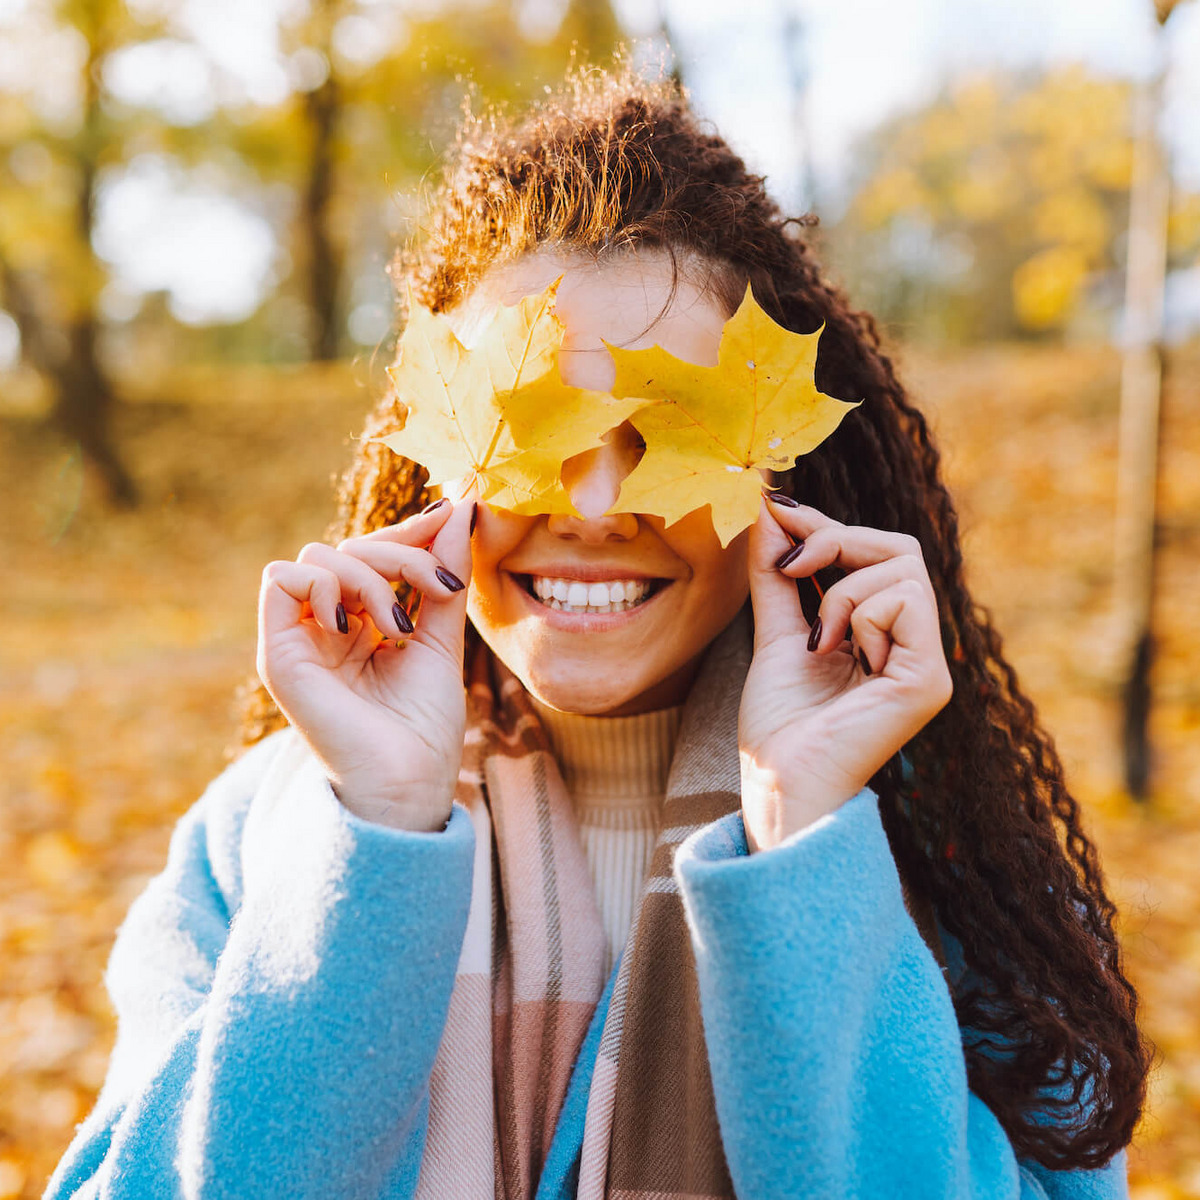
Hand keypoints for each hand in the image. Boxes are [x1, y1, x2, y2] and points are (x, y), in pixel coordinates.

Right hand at [256, 495, 474, 831]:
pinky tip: (359, 625)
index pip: (372, 553)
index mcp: (359, 623)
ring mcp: (300, 638)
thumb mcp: (442, 636)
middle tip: (442, 586)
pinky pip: (281, 580)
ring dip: (371, 576)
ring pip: (318, 556)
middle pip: (349, 548)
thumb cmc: (424, 726)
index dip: (408, 533)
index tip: (450, 520)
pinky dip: (326, 585)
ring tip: (401, 627)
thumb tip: (460, 508)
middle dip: (401, 553)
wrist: (410, 781)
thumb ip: (442, 576)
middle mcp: (324, 626)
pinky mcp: (279, 653)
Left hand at [738, 494, 952, 852]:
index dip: (827, 524)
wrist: (778, 782)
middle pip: (898, 547)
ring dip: (841, 589)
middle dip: (836, 540)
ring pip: (901, 568)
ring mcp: (928, 662)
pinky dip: (858, 616)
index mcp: (883, 634)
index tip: (777, 506)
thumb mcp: (774, 631)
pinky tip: (840, 656)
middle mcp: (913, 644)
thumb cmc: (779, 724)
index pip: (874, 553)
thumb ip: (776, 574)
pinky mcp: (930, 679)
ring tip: (818, 639)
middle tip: (792, 563)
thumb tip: (769, 507)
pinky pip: (904, 600)